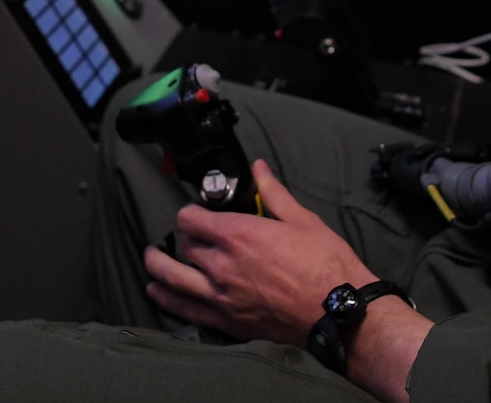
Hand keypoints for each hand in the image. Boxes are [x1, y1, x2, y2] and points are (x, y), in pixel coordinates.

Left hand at [145, 160, 432, 401]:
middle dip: (183, 237)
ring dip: (158, 266)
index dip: (191, 212)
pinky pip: (186, 309)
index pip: (192, 218)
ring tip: (152, 259)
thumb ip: (273, 193)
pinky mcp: (227, 322)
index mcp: (238, 234)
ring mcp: (221, 296)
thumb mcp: (301, 220)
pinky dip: (167, 298)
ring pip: (172, 278)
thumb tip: (259, 169)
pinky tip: (158, 291)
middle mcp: (222, 265)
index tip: (197, 213)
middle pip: (183, 245)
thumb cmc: (325, 266)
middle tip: (187, 235)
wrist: (338, 312)